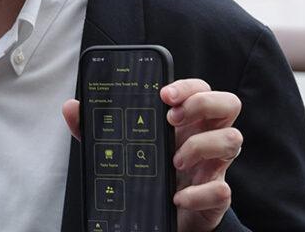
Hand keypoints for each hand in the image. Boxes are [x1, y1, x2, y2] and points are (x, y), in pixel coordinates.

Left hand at [61, 78, 241, 231]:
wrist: (156, 219)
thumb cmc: (144, 173)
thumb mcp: (119, 148)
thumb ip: (96, 128)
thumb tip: (72, 107)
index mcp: (185, 120)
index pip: (200, 89)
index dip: (188, 86)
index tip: (164, 94)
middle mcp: (205, 137)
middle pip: (228, 104)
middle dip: (204, 103)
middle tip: (172, 118)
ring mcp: (214, 165)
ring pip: (233, 140)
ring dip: (202, 146)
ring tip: (173, 160)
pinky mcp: (216, 195)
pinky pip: (222, 189)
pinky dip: (200, 193)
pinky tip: (177, 197)